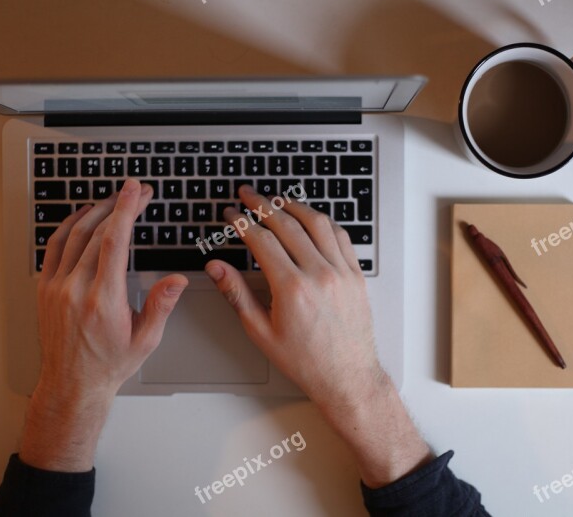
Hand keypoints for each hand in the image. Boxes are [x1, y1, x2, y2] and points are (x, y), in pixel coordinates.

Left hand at [20, 179, 187, 471]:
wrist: (72, 385)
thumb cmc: (109, 364)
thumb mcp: (145, 340)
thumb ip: (161, 306)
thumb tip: (176, 281)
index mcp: (103, 300)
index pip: (114, 241)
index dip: (126, 210)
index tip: (136, 191)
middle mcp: (76, 289)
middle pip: (95, 231)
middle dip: (118, 205)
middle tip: (134, 191)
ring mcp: (56, 287)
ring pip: (73, 235)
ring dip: (94, 211)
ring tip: (112, 199)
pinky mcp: (45, 289)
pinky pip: (54, 247)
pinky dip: (69, 226)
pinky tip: (81, 217)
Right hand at [205, 185, 431, 486]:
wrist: (347, 377)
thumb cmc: (305, 361)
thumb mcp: (261, 332)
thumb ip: (237, 294)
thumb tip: (217, 268)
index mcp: (292, 289)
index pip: (262, 241)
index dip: (242, 222)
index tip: (231, 214)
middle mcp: (319, 275)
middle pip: (288, 224)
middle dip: (263, 204)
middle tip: (247, 194)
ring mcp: (342, 272)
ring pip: (317, 223)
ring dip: (294, 206)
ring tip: (277, 199)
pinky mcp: (356, 275)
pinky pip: (341, 236)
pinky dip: (323, 222)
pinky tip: (311, 218)